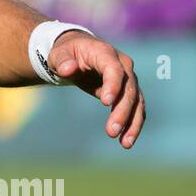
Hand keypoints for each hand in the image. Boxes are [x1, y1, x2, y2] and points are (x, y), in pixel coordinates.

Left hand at [47, 31, 145, 149]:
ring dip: (132, 122)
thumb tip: (68, 69)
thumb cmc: (67, 53)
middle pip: (128, 89)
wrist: (79, 52)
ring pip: (137, 101)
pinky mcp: (128, 91)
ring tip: (125, 143)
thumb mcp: (58, 54)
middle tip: (111, 132)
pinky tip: (126, 141)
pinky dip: (133, 124)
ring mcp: (128, 78)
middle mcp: (123, 64)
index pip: (114, 70)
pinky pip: (136, 108)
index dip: (112, 85)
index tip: (105, 103)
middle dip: (122, 112)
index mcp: (105, 53)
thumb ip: (62, 61)